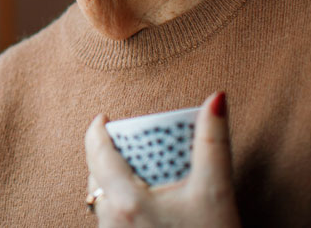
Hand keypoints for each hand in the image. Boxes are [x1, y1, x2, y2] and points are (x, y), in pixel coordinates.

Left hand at [84, 92, 239, 227]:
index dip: (96, 130)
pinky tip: (136, 202)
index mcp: (126, 200)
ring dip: (109, 181)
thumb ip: (213, 141)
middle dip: (104, 154)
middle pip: (94, 175)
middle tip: (123, 141)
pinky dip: (117, 203)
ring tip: (130, 169)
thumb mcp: (216, 190)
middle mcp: (111, 221)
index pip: (96, 152)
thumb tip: (216, 97)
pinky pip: (108, 220)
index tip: (104, 118)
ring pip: (99, 200)